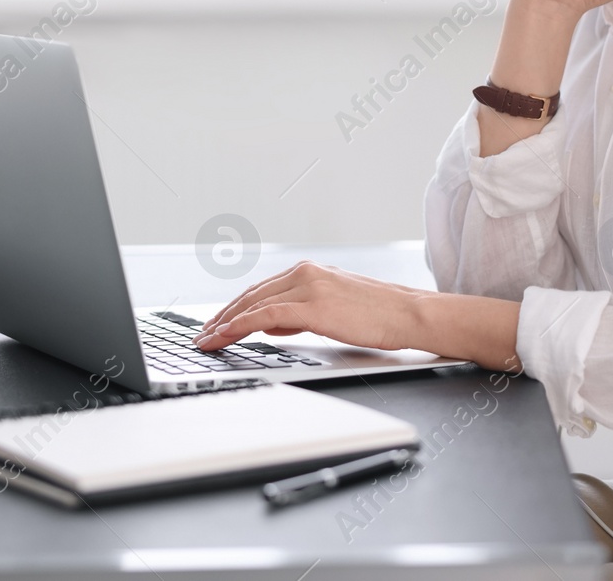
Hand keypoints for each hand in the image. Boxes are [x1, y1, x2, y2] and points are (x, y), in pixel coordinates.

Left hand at [194, 261, 523, 372]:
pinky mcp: (313, 305)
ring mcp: (308, 287)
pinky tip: (225, 335)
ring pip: (253, 304)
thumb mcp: (335, 311)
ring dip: (224, 323)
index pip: (260, 291)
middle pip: (250, 295)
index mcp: (310, 272)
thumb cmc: (381, 316)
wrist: (411, 314)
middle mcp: (305, 273)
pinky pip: (265, 315)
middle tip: (201, 335)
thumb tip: (272, 326)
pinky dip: (240, 325)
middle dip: (221, 317)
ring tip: (206, 340)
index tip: (214, 324)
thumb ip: (301, 314)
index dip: (233, 309)